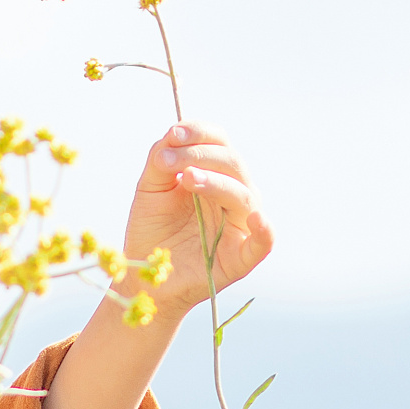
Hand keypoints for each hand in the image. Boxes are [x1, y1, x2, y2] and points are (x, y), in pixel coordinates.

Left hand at [119, 120, 273, 314]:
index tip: (173, 134)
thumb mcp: (150, 189)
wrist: (144, 275)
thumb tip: (173, 136)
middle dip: (201, 155)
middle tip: (170, 161)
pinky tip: (257, 219)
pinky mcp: (242, 257)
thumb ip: (161, 161)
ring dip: (217, 182)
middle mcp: (234, 195)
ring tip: (187, 178)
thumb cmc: (152, 229)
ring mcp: (241, 225)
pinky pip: (264, 242)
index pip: (219, 143)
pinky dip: (265, 230)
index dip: (200, 133)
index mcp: (216, 174)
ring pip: (243, 195)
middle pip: (233, 164)